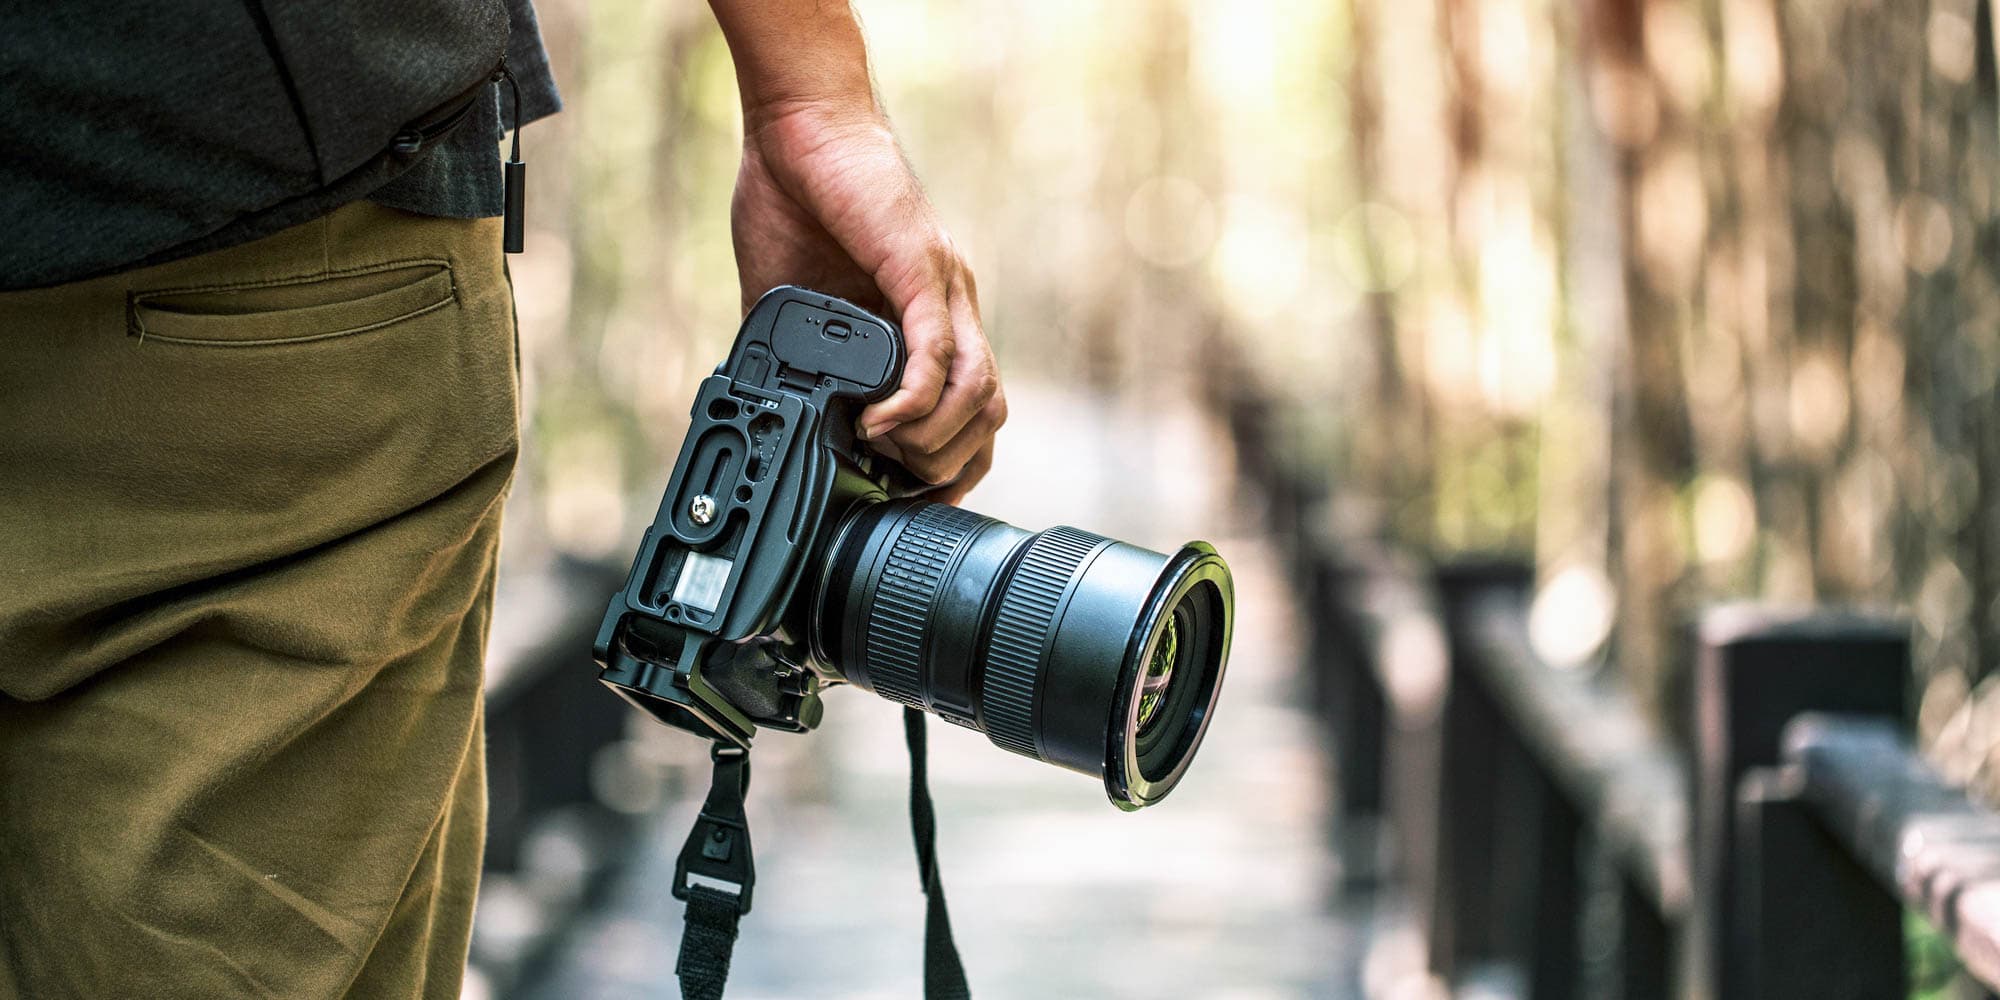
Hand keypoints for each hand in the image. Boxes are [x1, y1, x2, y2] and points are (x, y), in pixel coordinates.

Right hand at [728, 100, 1003, 504]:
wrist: (798, 127)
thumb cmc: (796, 198)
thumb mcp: (793, 303)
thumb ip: (798, 357)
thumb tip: (773, 412)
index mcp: (927, 319)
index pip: (969, 412)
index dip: (948, 465)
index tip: (905, 498)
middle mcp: (950, 308)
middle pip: (989, 414)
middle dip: (949, 467)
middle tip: (896, 489)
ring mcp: (942, 290)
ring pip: (978, 392)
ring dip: (934, 442)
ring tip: (882, 454)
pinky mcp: (920, 270)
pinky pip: (937, 353)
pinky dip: (914, 400)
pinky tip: (878, 422)